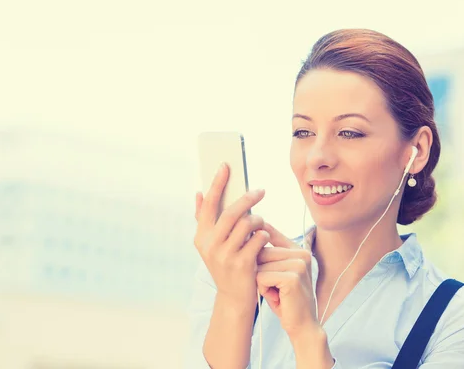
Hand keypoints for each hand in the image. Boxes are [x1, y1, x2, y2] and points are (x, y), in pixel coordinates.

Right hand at [194, 162, 269, 309]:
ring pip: (248, 224)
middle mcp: (210, 245)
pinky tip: (263, 240)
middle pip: (232, 212)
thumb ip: (205, 220)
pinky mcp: (242, 264)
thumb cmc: (226, 265)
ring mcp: (225, 256)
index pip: (209, 204)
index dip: (217, 183)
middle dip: (248, 198)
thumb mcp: (211, 244)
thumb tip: (199, 193)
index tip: (225, 165)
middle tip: (260, 191)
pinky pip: (259, 238)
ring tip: (260, 224)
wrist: (234, 298)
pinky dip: (264, 235)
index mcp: (201, 237)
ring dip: (258, 220)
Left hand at [256, 223, 318, 337]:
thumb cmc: (285, 299)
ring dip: (262, 282)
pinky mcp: (293, 277)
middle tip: (274, 287)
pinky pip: (262, 277)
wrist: (302, 325)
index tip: (253, 248)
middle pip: (262, 251)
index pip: (270, 232)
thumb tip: (247, 236)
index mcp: (299, 250)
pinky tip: (277, 297)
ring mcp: (298, 264)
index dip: (256, 240)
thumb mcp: (277, 272)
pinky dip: (264, 289)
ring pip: (260, 265)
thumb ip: (268, 254)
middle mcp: (301, 253)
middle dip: (260, 271)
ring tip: (276, 293)